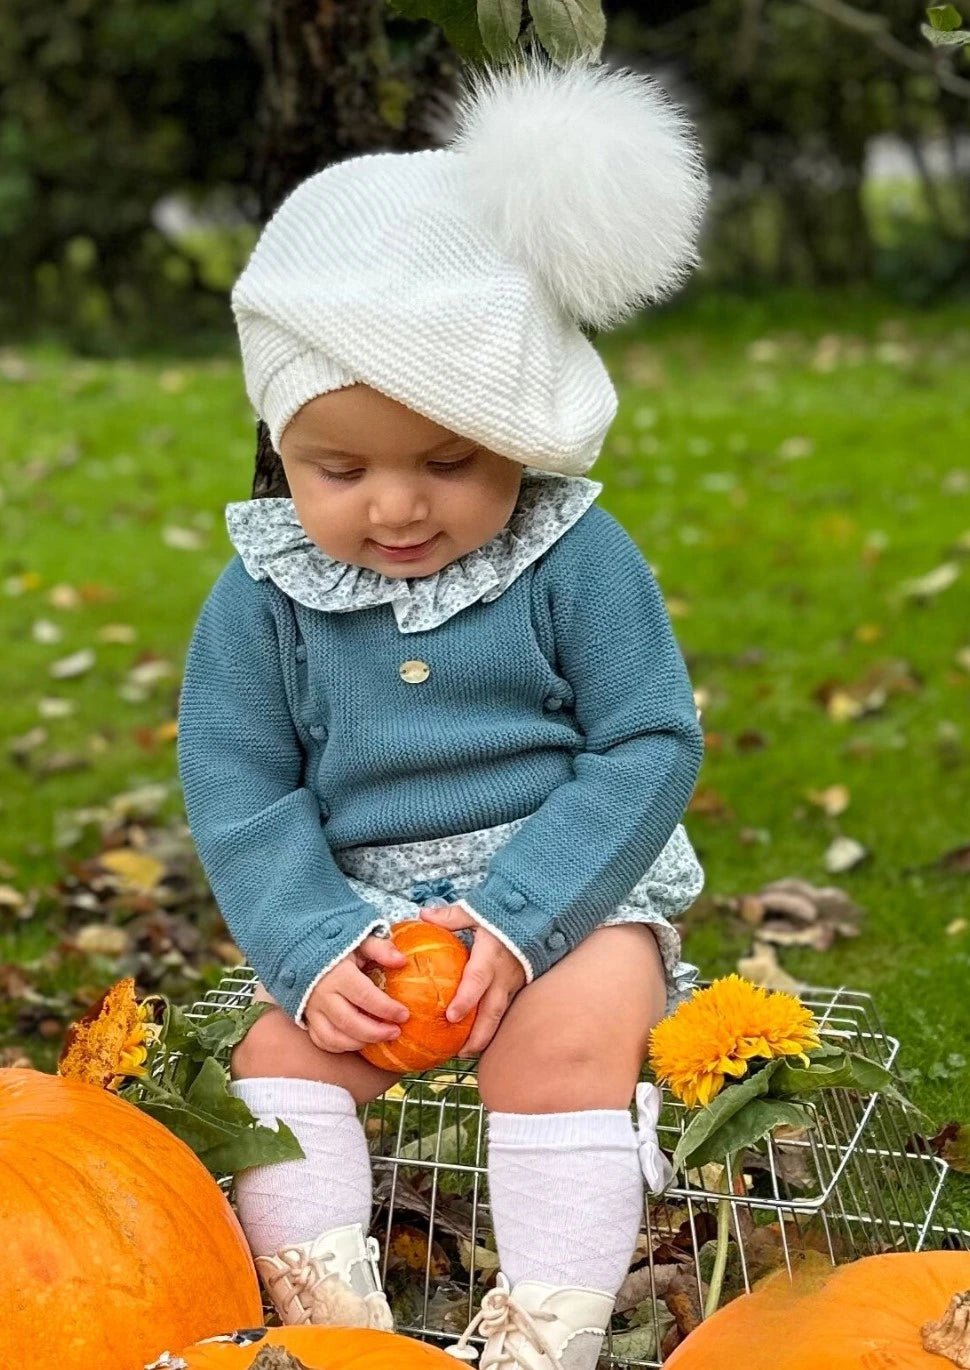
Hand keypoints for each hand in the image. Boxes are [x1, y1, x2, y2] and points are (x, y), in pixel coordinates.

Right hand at [303, 933, 409, 1053]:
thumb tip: (402, 961)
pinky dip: (341, 1045)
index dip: (387, 1009)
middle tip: (396, 1032)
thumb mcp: (360, 940)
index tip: (404, 1014)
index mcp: (338, 974)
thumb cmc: (337, 945)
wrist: (302, 947)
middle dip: (376, 1032)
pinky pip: (322, 1040)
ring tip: (380, 1038)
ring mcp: (312, 1009)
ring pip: (334, 1037)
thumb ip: (380, 949)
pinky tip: (359, 1041)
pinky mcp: (307, 1018)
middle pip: (350, 1022)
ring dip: (359, 1042)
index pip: (365, 997)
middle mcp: (322, 994)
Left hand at [418, 905, 525, 1053]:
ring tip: (466, 1053)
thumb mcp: (478, 911)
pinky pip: (505, 1011)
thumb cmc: (506, 915)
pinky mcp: (519, 988)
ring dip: (485, 1037)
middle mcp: (503, 976)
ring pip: (501, 1017)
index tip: (451, 1016)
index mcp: (490, 957)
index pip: (477, 981)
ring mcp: (513, 985)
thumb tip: (423, 915)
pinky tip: (479, 1038)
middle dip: (477, 1035)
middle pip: (492, 1012)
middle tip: (460, 1053)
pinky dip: (493, 1026)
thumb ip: (451, 917)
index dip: (465, 1000)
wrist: (542, 917)